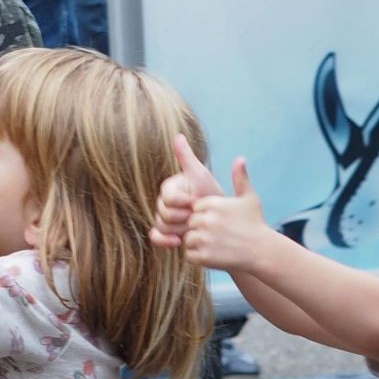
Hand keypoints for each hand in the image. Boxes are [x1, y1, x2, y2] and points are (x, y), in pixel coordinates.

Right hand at [150, 131, 220, 246]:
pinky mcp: (167, 234)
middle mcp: (163, 203)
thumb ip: (187, 158)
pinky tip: (177, 242)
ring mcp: (164, 219)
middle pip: (163, 213)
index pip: (168, 197)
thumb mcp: (200, 175)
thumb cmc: (211, 193)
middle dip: (183, 217)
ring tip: (195, 227)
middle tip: (198, 216)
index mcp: (168, 188)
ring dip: (179, 229)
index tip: (197, 201)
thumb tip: (178, 136)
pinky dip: (164, 240)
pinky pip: (157, 237)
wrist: (222, 217)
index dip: (183, 202)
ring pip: (162, 226)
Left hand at [159, 141, 272, 273]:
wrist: (262, 252)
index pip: (194, 209)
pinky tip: (216, 255)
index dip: (206, 217)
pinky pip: (190, 255)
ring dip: (199, 245)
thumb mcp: (249, 198)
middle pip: (190, 224)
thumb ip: (240, 178)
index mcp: (212, 203)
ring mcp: (204, 238)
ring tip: (218, 245)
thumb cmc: (255, 224)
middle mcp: (206, 219)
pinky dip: (199, 257)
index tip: (221, 223)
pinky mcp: (203, 256)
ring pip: (188, 240)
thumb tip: (240, 159)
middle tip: (220, 236)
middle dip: (200, 231)